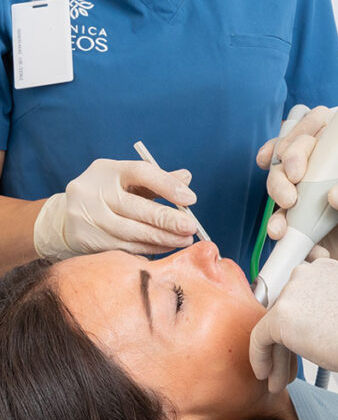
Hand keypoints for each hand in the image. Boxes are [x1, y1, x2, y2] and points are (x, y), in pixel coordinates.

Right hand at [33, 158, 198, 258]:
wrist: (65, 216)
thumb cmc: (108, 194)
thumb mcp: (128, 180)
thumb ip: (157, 179)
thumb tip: (186, 178)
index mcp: (107, 170)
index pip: (141, 173)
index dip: (168, 186)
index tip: (190, 199)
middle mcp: (93, 191)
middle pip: (136, 208)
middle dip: (168, 220)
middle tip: (191, 227)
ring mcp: (86, 217)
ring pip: (131, 233)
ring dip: (162, 238)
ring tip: (184, 240)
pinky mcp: (86, 241)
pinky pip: (124, 248)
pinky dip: (148, 249)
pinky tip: (165, 247)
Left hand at [249, 257, 337, 391]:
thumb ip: (328, 304)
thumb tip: (312, 325)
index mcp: (324, 268)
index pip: (298, 293)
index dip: (296, 321)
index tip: (299, 341)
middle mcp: (305, 273)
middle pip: (283, 311)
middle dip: (285, 342)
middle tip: (288, 366)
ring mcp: (292, 292)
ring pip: (272, 327)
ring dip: (276, 356)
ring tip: (280, 379)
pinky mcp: (281, 315)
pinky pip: (259, 339)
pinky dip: (260, 359)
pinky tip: (267, 375)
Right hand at [257, 105, 337, 290]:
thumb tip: (335, 194)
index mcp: (334, 163)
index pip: (307, 140)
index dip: (294, 146)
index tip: (296, 167)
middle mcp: (314, 181)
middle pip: (282, 169)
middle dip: (278, 180)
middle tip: (289, 198)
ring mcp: (305, 208)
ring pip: (277, 202)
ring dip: (275, 216)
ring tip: (281, 230)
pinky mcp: (302, 235)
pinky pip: (285, 234)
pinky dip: (287, 241)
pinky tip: (309, 250)